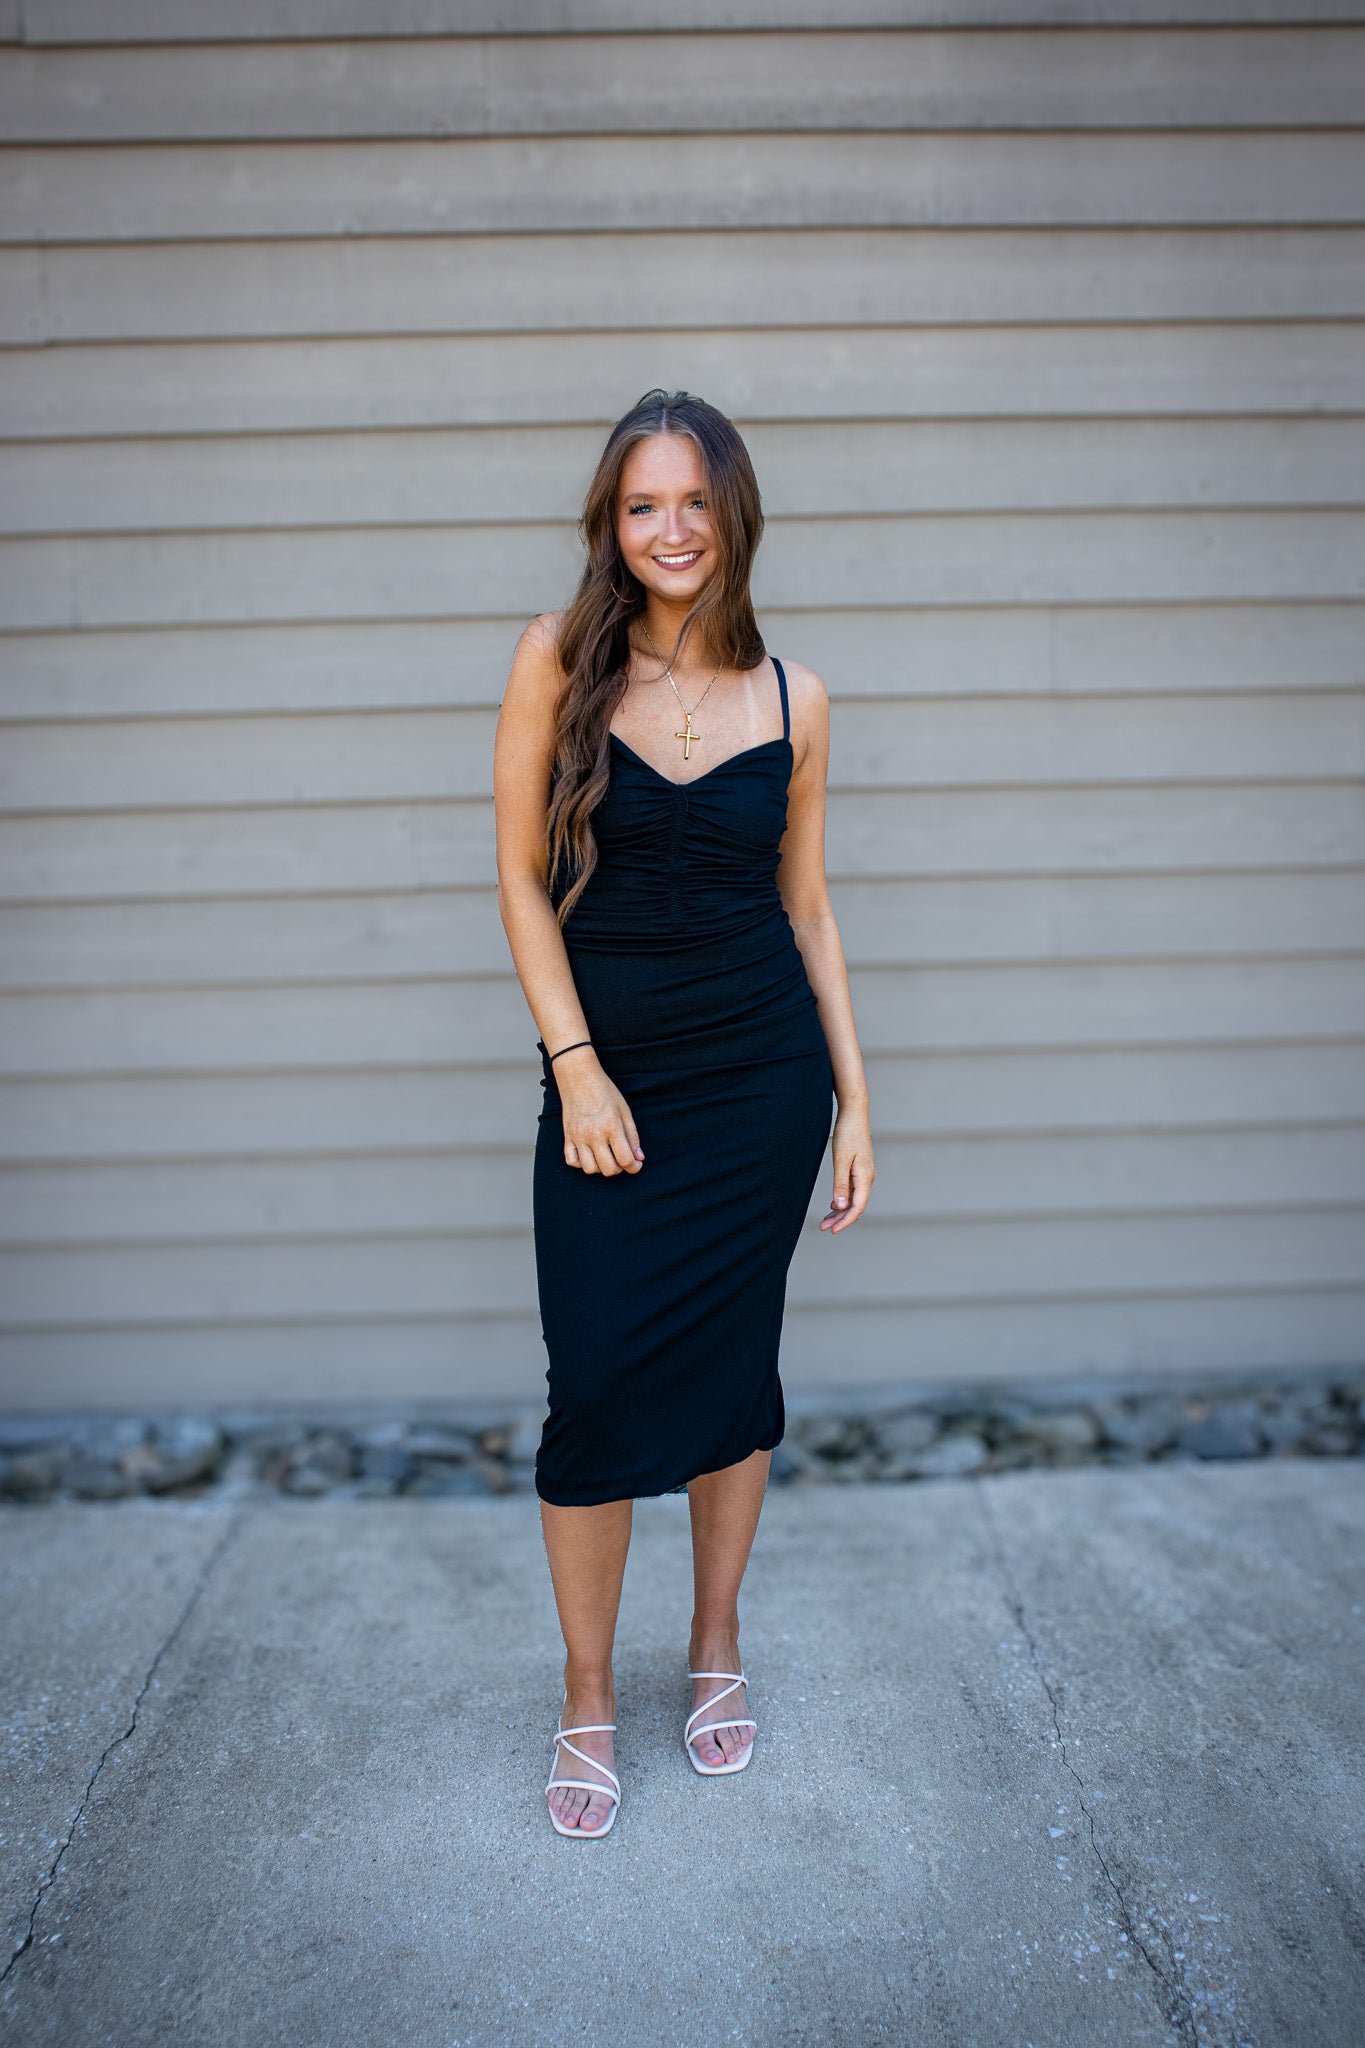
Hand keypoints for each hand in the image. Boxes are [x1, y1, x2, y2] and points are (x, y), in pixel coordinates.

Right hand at [555, 1052, 644, 1175]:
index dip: (634, 1167)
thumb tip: (639, 1157)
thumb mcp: (624, 1110)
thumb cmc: (604, 1090)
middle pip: (608, 1169)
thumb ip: (632, 1136)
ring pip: (590, 1169)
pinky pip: (572, 1161)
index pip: (625, 1159)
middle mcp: (594, 1134)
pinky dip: (581, 1162)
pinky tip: (589, 1154)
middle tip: (621, 1159)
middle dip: (619, 1168)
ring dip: (600, 1167)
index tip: (636, 1165)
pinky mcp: (567, 1136)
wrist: (579, 1077)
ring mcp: (578, 1137)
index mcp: (612, 1127)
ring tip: (605, 1156)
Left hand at [819, 1104, 873, 1233]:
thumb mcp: (840, 1160)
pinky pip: (853, 1190)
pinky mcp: (860, 1169)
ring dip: (840, 1211)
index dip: (845, 1221)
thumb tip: (840, 1206)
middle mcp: (868, 1178)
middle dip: (840, 1219)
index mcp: (865, 1177)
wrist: (854, 1114)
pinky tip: (833, 1205)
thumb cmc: (848, 1134)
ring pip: (854, 1199)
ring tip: (825, 1221)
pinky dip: (843, 1200)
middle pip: (856, 1206)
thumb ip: (840, 1184)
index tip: (832, 1231)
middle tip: (823, 1228)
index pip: (857, 1207)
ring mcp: (865, 1174)